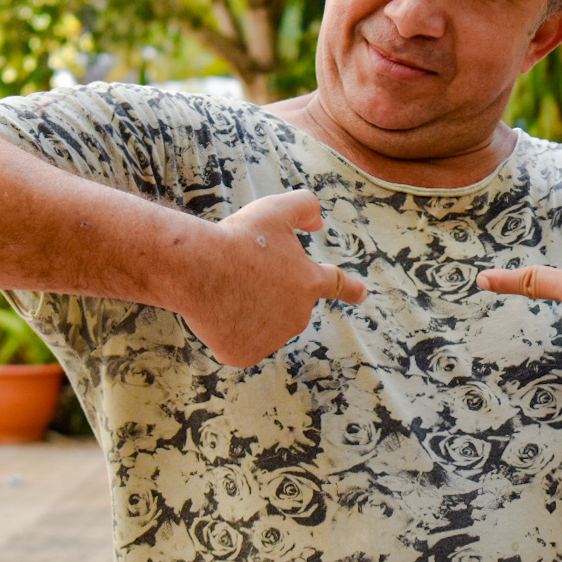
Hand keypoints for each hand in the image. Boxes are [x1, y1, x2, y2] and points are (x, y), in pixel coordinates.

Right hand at [177, 190, 366, 367]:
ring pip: (259, 323)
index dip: (349, 288)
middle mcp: (298, 316)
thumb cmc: (238, 238)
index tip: (362, 294)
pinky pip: (237, 342)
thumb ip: (305, 207)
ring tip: (226, 289)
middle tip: (240, 272)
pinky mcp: (244, 354)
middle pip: (284, 303)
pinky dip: (226, 329)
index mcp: (310, 283)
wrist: (199, 268)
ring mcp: (272, 339)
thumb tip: (317, 222)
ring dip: (246, 309)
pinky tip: (217, 311)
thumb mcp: (276, 209)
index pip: (335, 284)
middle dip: (267, 291)